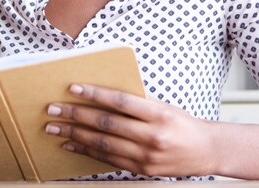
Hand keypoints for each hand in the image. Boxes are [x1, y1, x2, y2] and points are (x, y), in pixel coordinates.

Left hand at [44, 83, 216, 176]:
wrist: (205, 151)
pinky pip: (108, 159)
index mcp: (159, 114)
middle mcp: (152, 136)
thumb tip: (102, 91)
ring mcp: (146, 156)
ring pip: (103, 144)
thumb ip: (137, 100)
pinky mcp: (141, 170)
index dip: (95, 94)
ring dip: (75, 135)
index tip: (73, 88)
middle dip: (76, 116)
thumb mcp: (164, 106)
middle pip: (107, 124)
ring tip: (55, 128)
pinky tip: (71, 144)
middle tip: (53, 109)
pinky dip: (87, 150)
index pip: (121, 102)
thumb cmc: (182, 123)